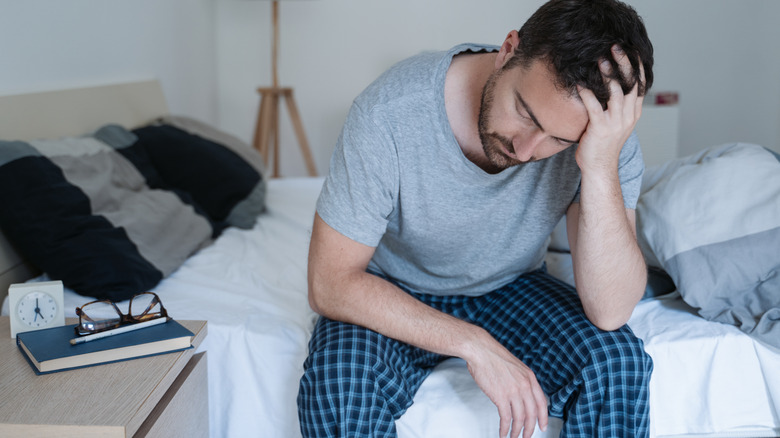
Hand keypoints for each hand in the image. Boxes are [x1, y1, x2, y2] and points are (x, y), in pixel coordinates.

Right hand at [465, 335, 547, 437]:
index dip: (543, 417)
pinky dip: (505, 428)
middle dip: (530, 429)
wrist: (481, 350)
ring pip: (520, 418)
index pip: (542, 402)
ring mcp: (513, 392)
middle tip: (527, 436)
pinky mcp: (501, 397)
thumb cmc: (493, 356)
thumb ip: (521, 380)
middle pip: (532, 414)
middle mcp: (525, 386)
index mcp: (530, 377)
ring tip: (514, 437)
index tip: (542, 426)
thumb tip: (521, 394)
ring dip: (517, 431)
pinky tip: (503, 433)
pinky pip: (506, 418)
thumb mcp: (515, 366)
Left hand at [576, 45, 644, 172]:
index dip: (637, 65)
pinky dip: (587, 93)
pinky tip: (579, 83)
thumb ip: (616, 105)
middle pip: (631, 84)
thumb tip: (609, 85)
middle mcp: (628, 116)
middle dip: (624, 63)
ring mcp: (616, 123)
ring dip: (608, 75)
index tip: (631, 49)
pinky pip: (594, 106)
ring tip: (600, 60)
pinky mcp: (601, 128)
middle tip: (615, 47)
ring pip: (616, 93)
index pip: (640, 84)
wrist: (599, 168)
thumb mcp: (615, 122)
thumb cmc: (602, 144)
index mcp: (633, 113)